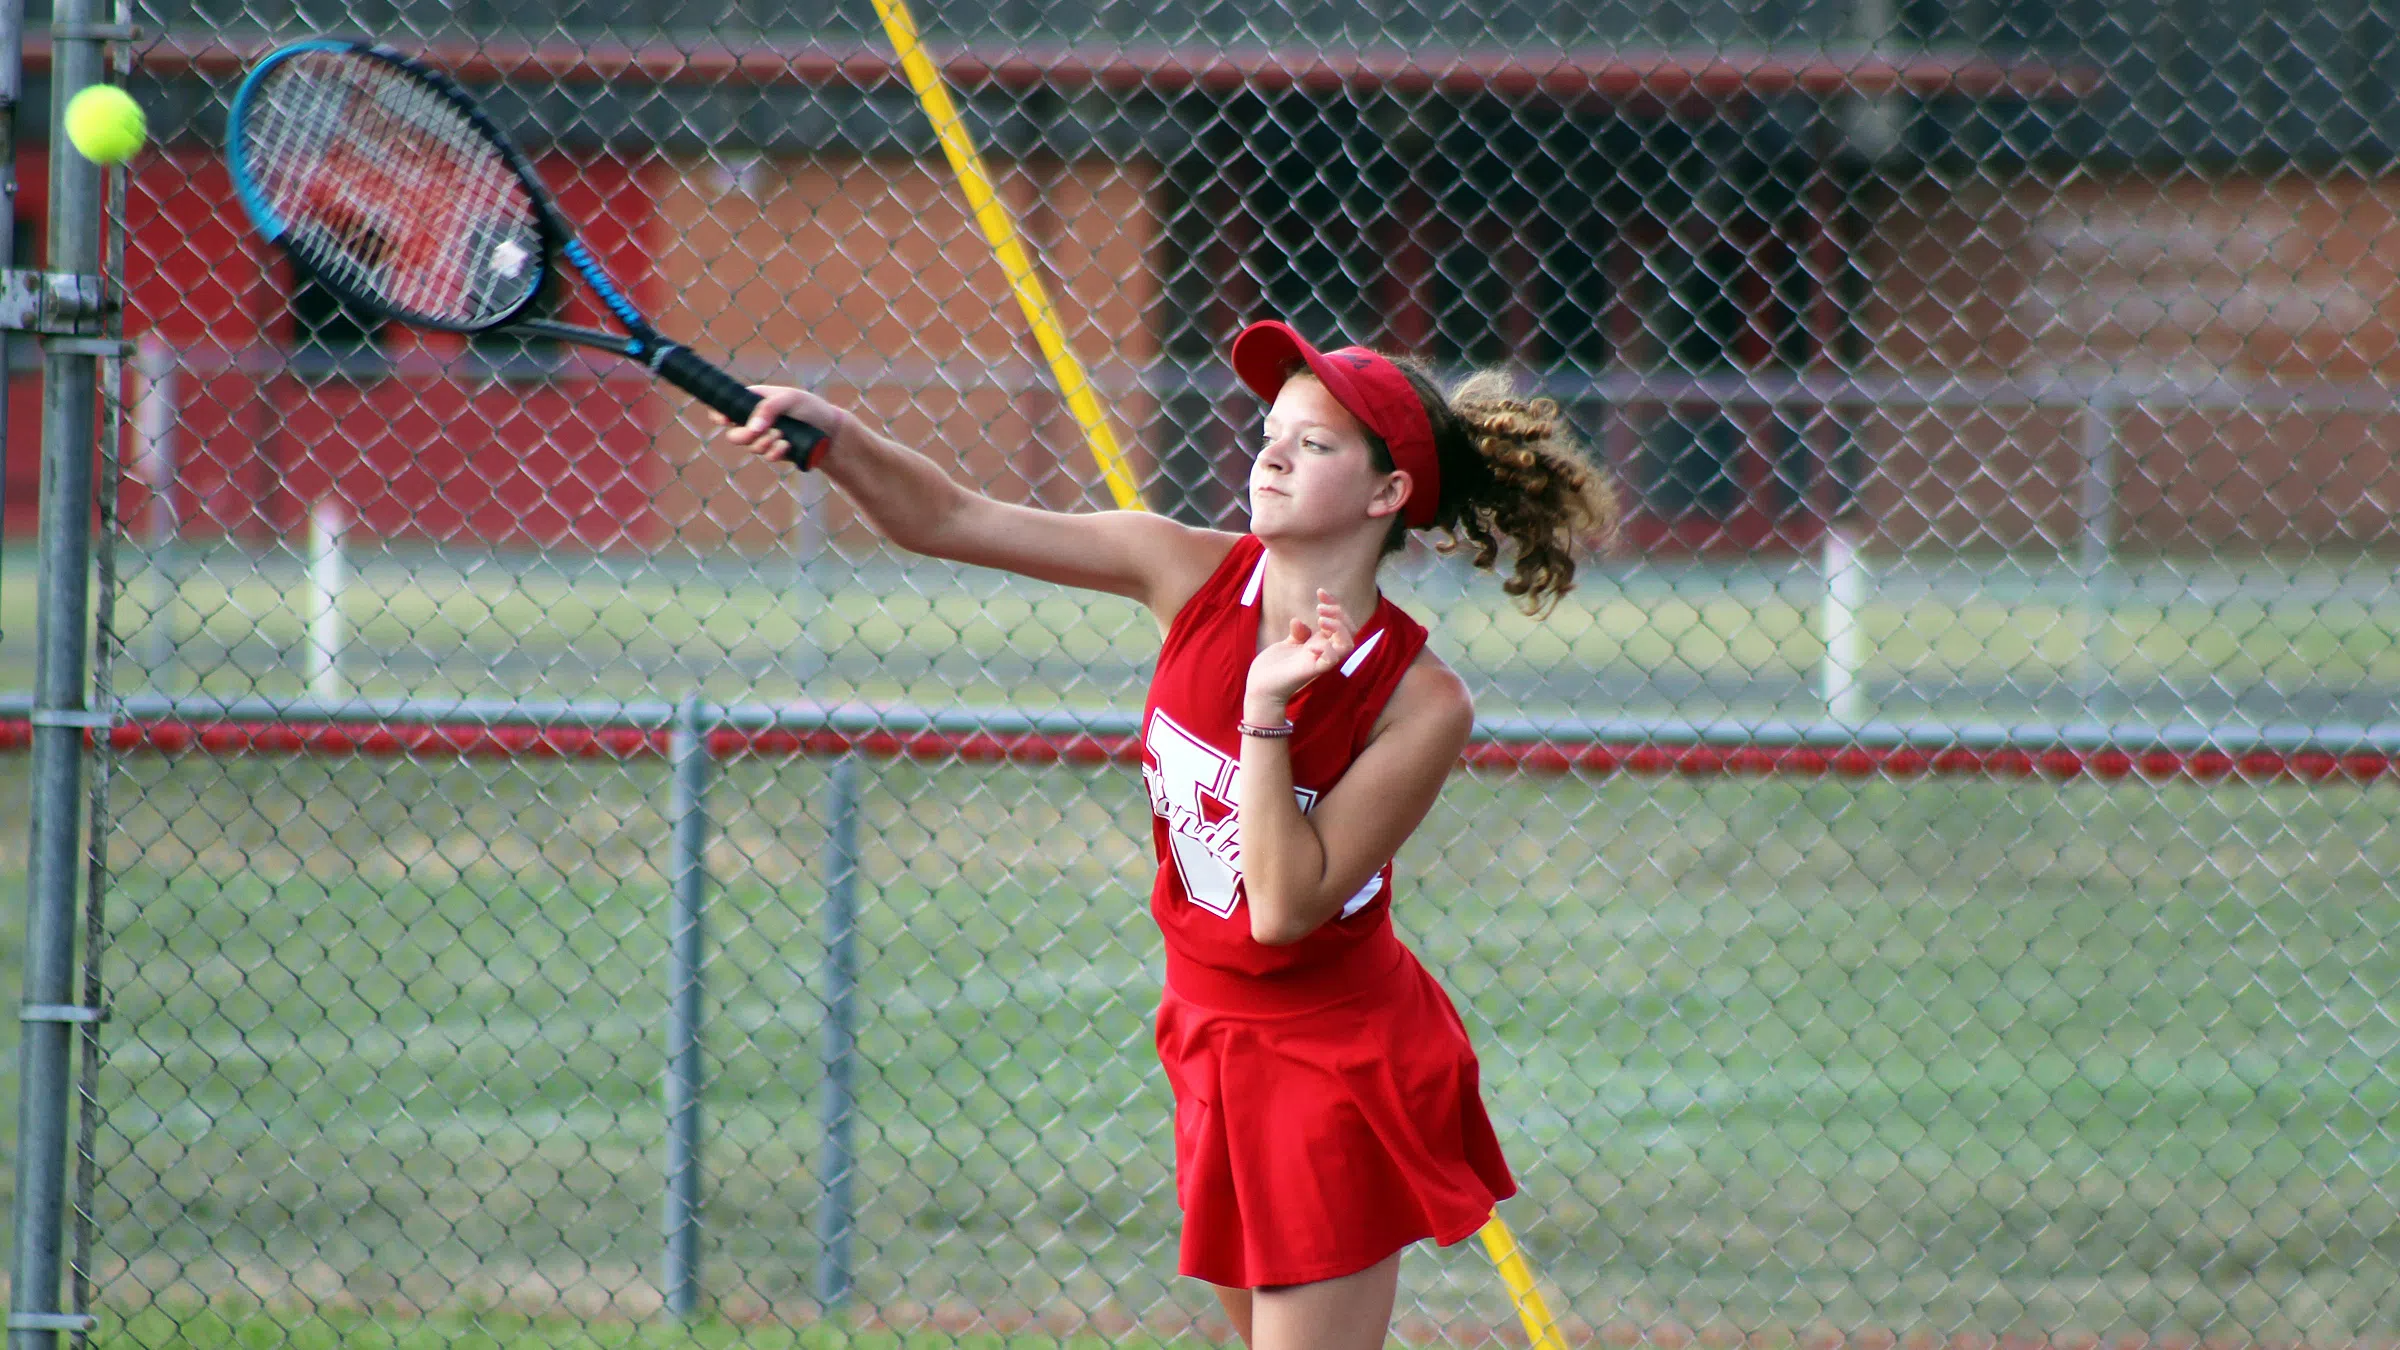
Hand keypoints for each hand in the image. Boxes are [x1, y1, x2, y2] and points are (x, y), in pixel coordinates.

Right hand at [708, 385, 850, 464]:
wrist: (832, 431)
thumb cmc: (811, 408)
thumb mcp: (790, 399)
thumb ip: (768, 408)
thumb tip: (752, 428)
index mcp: (755, 400)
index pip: (727, 407)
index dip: (720, 415)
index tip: (724, 420)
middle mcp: (757, 419)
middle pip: (733, 434)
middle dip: (745, 436)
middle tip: (760, 432)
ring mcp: (765, 437)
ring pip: (750, 446)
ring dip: (764, 443)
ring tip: (782, 435)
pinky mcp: (776, 451)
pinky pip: (766, 456)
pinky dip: (774, 452)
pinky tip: (786, 445)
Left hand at [1245, 589, 1354, 716]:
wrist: (1259, 688)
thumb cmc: (1273, 668)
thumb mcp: (1287, 644)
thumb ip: (1298, 634)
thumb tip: (1300, 621)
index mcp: (1319, 644)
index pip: (1339, 622)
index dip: (1334, 604)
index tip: (1320, 591)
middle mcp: (1323, 652)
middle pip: (1350, 631)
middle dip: (1339, 614)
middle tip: (1320, 608)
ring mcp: (1318, 661)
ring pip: (1347, 645)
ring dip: (1338, 628)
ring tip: (1321, 620)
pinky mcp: (1310, 671)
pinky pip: (1330, 662)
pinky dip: (1328, 651)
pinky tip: (1314, 644)